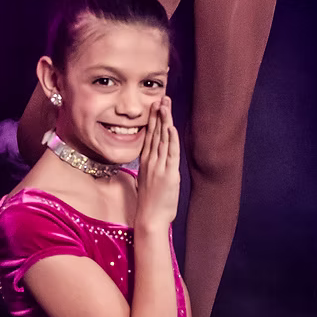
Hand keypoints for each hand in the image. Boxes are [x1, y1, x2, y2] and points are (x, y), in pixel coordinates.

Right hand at [135, 97, 180, 230]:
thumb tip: (152, 161)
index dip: (152, 120)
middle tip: (160, 98)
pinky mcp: (169, 174)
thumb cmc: (150, 203)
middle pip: (154, 133)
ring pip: (162, 139)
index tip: (154, 106)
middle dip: (158, 115)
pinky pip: (171, 153)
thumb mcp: (146, 181)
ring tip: (165, 105)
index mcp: (145, 162)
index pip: (149, 136)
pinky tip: (171, 127)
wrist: (150, 218)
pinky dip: (171, 139)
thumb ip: (150, 169)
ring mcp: (159, 167)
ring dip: (164, 121)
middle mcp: (151, 161)